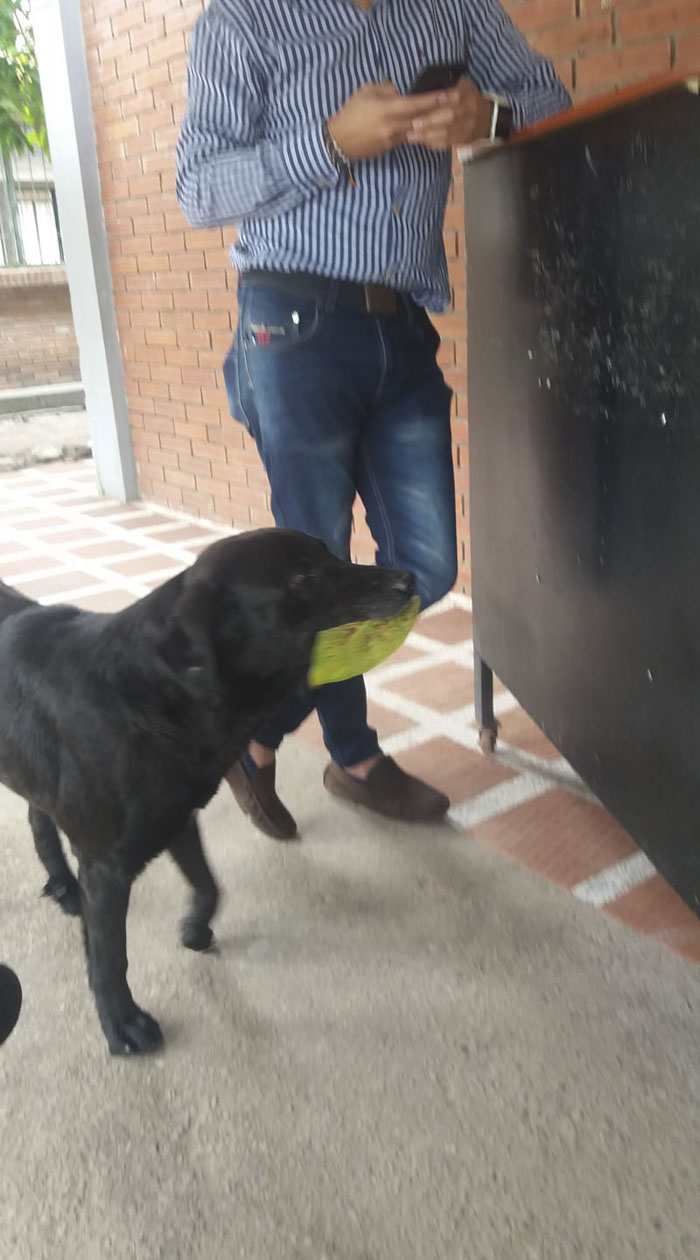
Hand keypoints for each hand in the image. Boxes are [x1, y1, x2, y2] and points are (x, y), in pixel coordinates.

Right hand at [328, 82, 452, 159]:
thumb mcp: (366, 92)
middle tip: (457, 104)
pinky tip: (429, 126)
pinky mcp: (391, 147)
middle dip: (440, 111)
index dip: (433, 99)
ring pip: (417, 129)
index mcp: (387, 109)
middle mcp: (393, 125)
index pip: (415, 103)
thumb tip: (400, 92)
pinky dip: (419, 131)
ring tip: (448, 115)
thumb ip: (386, 89)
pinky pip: (409, 137)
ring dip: (433, 123)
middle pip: (422, 118)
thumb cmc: (351, 112)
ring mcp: (393, 138)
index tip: (449, 93)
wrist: (339, 141)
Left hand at [406, 77, 491, 149]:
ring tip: (411, 136)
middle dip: (430, 121)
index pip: (453, 96)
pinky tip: (422, 142)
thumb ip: (446, 83)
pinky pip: (448, 143)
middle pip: (449, 116)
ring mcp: (469, 126)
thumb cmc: (467, 97)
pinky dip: (434, 143)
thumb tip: (423, 82)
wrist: (488, 117)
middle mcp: (470, 109)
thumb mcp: (461, 84)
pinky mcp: (465, 139)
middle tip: (413, 124)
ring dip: (428, 135)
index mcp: (467, 92)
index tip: (420, 104)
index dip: (437, 101)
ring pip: (447, 132)